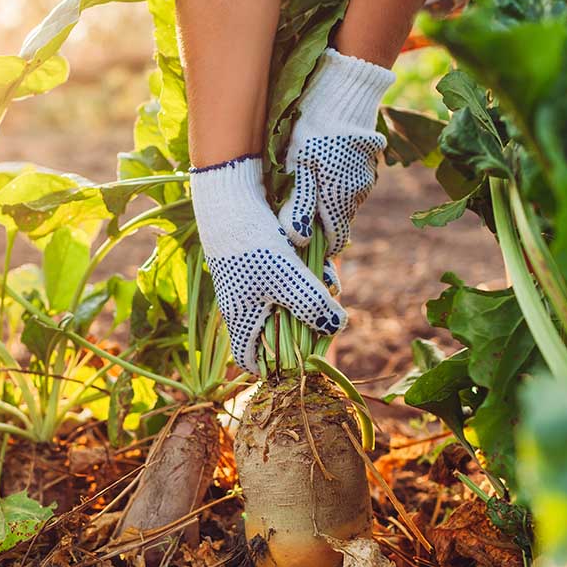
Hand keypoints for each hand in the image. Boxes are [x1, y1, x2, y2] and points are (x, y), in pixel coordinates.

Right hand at [207, 233, 345, 373]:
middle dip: (305, 326)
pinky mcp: (256, 262)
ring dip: (309, 297)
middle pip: (275, 332)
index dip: (273, 369)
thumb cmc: (253, 245)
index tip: (302, 362)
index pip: (250, 359)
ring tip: (330, 283)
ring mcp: (248, 283)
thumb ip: (313, 305)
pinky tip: (320, 263)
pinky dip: (302, 276)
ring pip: (284, 302)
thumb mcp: (288, 278)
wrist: (230, 198)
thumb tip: (337, 327)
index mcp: (240, 319)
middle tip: (329, 316)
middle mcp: (241, 305)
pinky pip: (284, 279)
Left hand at [277, 49, 394, 256]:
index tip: (298, 244)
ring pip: (342, 204)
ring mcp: (364, 179)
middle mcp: (357, 195)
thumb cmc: (314, 131)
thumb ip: (299, 204)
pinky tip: (318, 168)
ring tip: (302, 185)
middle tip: (292, 212)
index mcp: (339, 201)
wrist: (343, 94)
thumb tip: (297, 239)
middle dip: (317, 224)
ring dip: (324, 203)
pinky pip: (348, 185)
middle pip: (336, 223)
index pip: (333, 242)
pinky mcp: (365, 164)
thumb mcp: (298, 167)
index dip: (316, 247)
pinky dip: (333, 185)